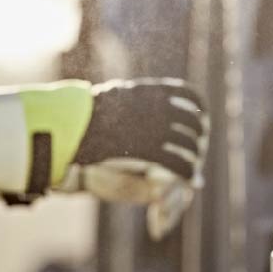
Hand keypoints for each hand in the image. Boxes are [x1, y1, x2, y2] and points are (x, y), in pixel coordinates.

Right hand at [66, 78, 208, 227]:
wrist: (71, 126)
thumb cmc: (87, 115)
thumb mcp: (115, 96)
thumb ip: (134, 98)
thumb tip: (142, 94)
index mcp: (151, 92)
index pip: (190, 95)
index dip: (199, 110)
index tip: (201, 122)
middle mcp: (157, 106)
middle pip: (193, 123)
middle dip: (199, 140)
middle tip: (198, 153)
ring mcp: (153, 126)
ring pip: (189, 145)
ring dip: (195, 159)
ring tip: (194, 172)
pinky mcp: (148, 148)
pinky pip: (178, 162)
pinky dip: (188, 172)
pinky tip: (189, 180)